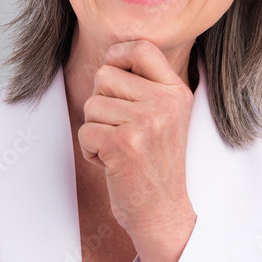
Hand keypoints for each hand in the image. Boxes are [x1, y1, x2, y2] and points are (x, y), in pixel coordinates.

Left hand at [77, 40, 195, 260]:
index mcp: (176, 92)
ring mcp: (146, 123)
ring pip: (91, 104)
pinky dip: (90, 150)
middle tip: (120, 130)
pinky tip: (112, 164)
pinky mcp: (123, 144)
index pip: (142, 48)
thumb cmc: (155, 164)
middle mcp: (165, 103)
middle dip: (100, 103)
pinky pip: (85, 131)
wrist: (163, 213)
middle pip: (104, 76)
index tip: (113, 75)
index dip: (117, 55)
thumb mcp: (165, 117)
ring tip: (119, 149)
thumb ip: (145, 86)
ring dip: (95, 130)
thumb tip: (109, 56)